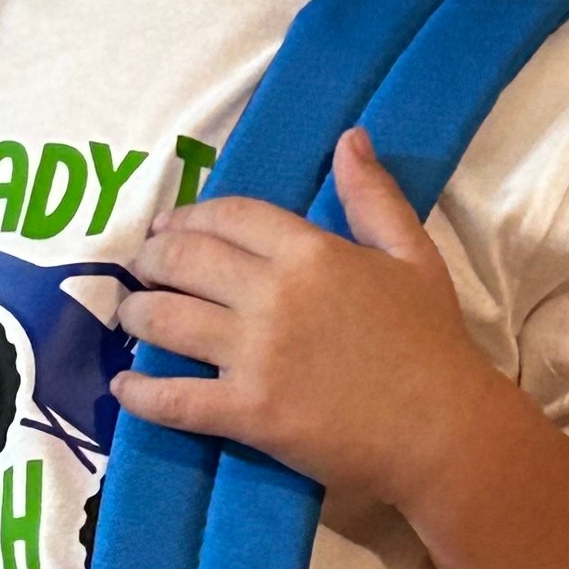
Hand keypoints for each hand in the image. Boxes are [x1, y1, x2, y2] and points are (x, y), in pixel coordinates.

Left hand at [110, 130, 497, 504]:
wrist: (444, 430)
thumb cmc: (432, 343)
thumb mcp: (413, 256)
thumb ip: (375, 197)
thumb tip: (350, 138)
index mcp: (311, 252)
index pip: (228, 216)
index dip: (188, 217)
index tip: (168, 227)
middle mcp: (273, 295)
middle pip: (182, 260)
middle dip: (150, 260)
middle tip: (142, 270)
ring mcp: (256, 355)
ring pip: (164, 320)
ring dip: (136, 314)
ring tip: (130, 316)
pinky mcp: (248, 413)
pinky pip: (173, 399)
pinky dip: (140, 394)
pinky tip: (125, 386)